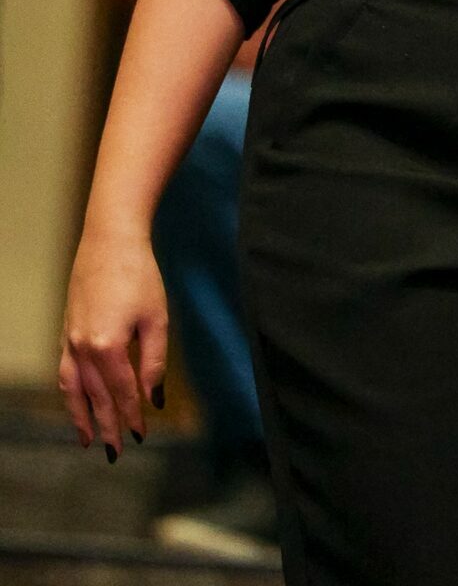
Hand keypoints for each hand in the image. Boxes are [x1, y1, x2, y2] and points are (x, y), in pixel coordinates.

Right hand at [58, 229, 167, 459]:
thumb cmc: (139, 275)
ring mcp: (70, 340)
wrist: (110, 241)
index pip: (122, 393)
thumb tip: (154, 398)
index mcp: (108, 347)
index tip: (142, 434)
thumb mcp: (156, 318)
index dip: (132, 415)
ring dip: (80, 415)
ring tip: (87, 438)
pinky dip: (70, 392)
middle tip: (116, 452)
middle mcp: (82, 348)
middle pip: (96, 397)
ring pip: (72, 389)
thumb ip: (154, 362)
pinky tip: (77, 399)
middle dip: (107, 426)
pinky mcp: (67, 330)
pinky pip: (65, 371)